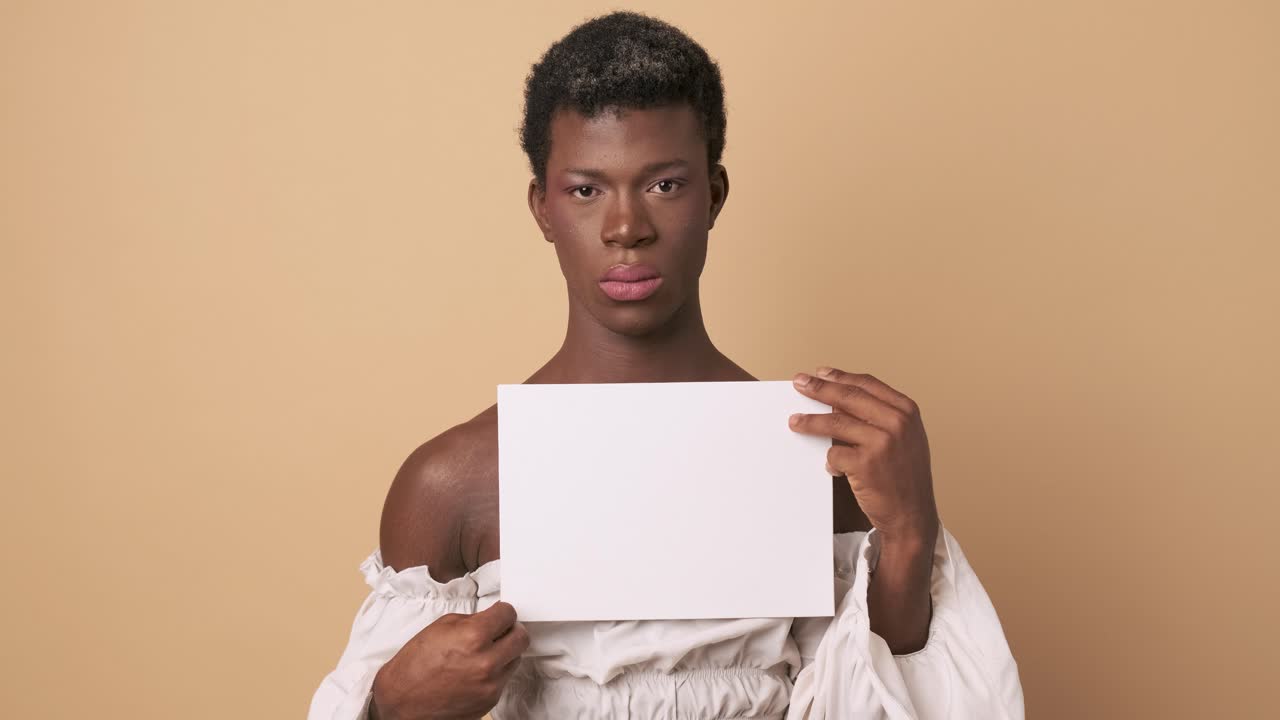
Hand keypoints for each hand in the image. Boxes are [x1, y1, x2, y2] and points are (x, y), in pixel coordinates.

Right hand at [371, 601, 528, 719]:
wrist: (402, 702)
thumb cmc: (415, 665)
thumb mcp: (441, 627)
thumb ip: (472, 620)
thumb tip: (491, 618)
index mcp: (474, 637)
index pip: (508, 614)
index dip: (503, 611)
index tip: (499, 613)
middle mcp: (487, 662)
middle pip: (521, 638)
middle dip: (511, 630)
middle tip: (500, 630)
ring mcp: (491, 684)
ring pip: (516, 659)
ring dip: (505, 653)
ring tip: (483, 653)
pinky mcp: (490, 701)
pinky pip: (504, 679)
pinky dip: (496, 672)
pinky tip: (476, 671)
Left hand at [788, 367, 939, 545]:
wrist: (913, 516)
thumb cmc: (906, 477)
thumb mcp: (905, 439)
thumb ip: (880, 418)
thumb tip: (838, 403)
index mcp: (906, 411)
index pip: (867, 384)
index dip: (840, 377)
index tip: (821, 373)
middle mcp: (897, 423)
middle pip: (847, 397)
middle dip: (819, 389)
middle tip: (799, 384)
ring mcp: (882, 442)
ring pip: (835, 423)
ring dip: (810, 422)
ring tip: (794, 422)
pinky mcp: (865, 464)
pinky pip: (834, 453)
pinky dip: (830, 461)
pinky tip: (834, 469)